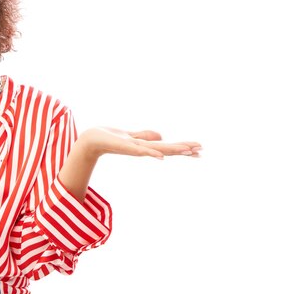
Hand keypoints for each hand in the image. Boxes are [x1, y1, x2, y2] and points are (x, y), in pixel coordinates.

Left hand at [78, 128, 201, 159]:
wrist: (92, 140)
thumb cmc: (110, 138)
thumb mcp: (131, 135)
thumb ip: (146, 136)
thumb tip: (162, 136)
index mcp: (146, 146)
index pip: (168, 147)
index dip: (183, 147)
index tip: (199, 150)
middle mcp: (143, 149)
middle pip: (167, 149)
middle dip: (184, 149)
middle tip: (201, 151)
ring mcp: (135, 149)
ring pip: (158, 150)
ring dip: (173, 151)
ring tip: (188, 151)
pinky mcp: (125, 147)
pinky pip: (141, 151)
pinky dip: (151, 153)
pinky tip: (162, 157)